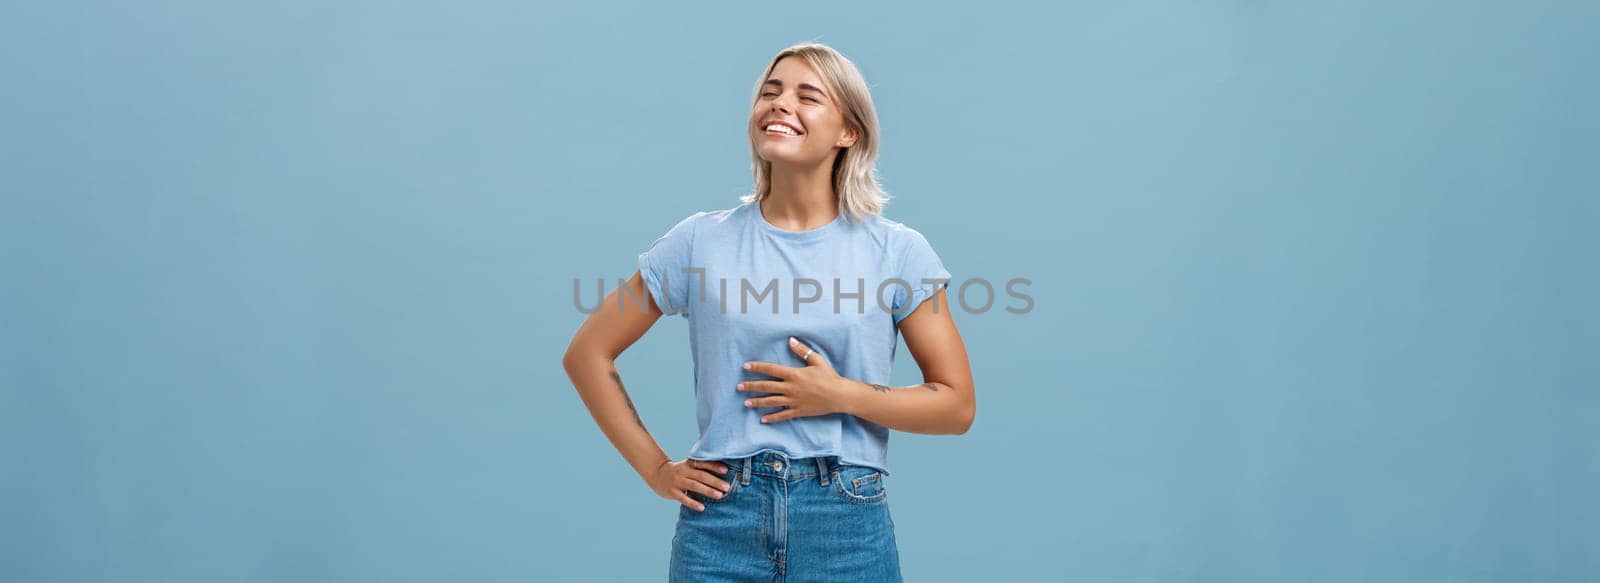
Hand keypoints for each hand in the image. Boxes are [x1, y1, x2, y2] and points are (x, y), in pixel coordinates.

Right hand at [649, 458, 731, 511]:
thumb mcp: (687, 466)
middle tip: (727, 487)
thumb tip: (723, 473)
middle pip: (701, 475)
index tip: (726, 470)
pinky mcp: (672, 492)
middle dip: (715, 481)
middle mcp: (683, 471)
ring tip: (720, 495)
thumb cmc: (679, 472)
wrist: (657, 474)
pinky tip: (702, 507)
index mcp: (688, 464)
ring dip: (708, 491)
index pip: (703, 463)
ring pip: (694, 486)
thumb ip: (700, 468)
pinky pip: (683, 498)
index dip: (714, 466)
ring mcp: (677, 481)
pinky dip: (693, 503)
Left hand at [738, 337, 852, 423]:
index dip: (757, 367)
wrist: (840, 396)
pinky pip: (782, 415)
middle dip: (751, 386)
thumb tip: (790, 340)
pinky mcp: (798, 411)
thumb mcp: (816, 360)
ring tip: (745, 403)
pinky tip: (762, 419)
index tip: (745, 366)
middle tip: (738, 387)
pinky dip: (772, 418)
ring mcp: (794, 401)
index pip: (771, 369)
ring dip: (757, 402)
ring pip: (771, 402)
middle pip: (767, 386)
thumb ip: (802, 350)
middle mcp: (791, 388)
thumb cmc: (829, 376)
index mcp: (794, 374)